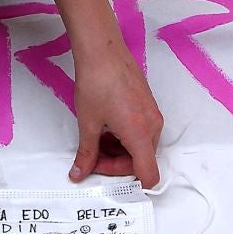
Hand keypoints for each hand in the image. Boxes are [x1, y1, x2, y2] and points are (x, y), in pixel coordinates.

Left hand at [48, 0, 162, 187]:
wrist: (103, 51)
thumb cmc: (97, 83)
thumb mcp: (88, 123)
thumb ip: (86, 153)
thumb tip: (79, 173)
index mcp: (140, 135)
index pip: (148, 174)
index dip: (128, 182)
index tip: (106, 177)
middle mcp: (153, 127)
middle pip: (142, 161)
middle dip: (115, 163)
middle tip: (90, 157)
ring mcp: (153, 115)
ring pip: (141, 146)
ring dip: (118, 150)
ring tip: (94, 139)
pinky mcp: (148, 105)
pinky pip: (141, 131)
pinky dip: (124, 136)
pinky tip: (104, 126)